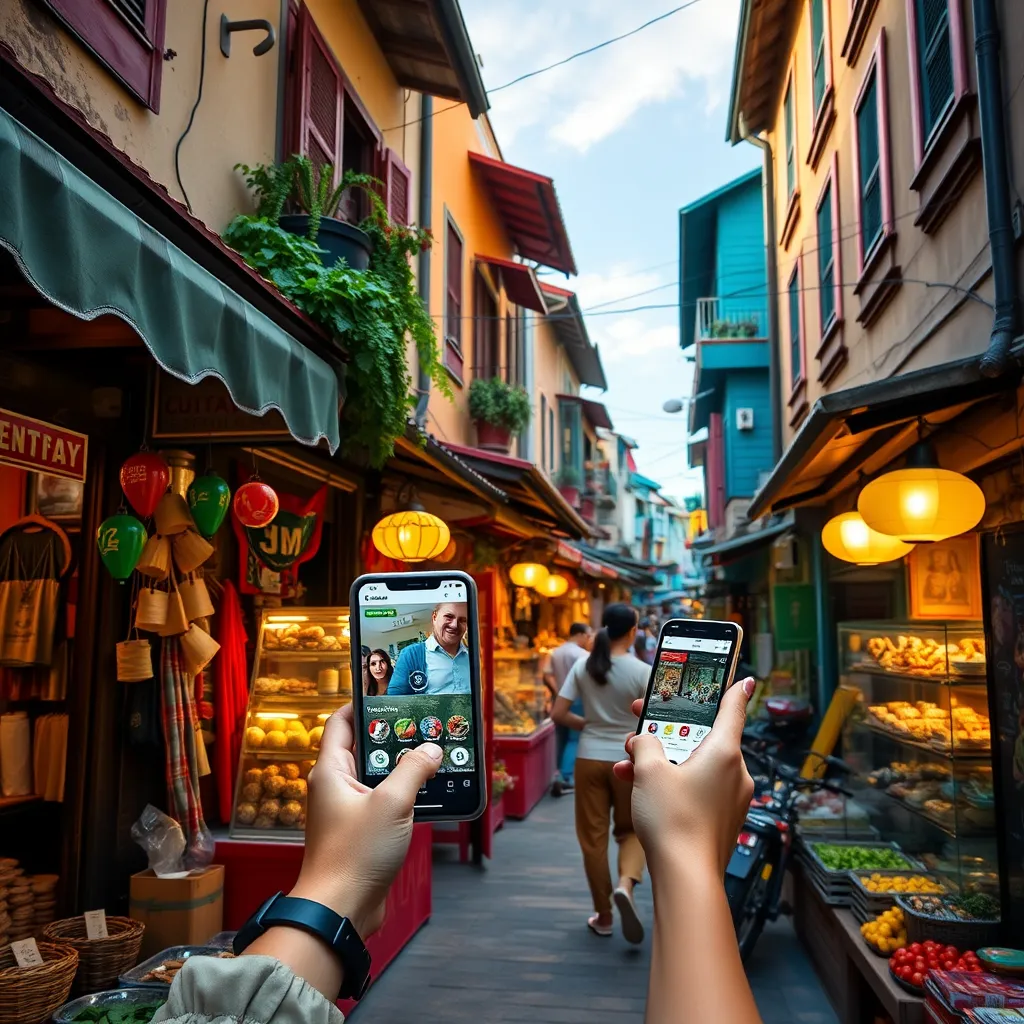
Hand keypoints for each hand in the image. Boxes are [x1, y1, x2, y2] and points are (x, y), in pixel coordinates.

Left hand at [289, 704, 441, 938]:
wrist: (340, 912)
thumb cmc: (354, 856)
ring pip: (375, 777)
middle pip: (363, 747)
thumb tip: (431, 749)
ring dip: (401, 768)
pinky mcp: (360, 833)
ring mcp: (347, 811)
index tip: (389, 694)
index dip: (363, 703)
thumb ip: (414, 770)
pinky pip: (382, 803)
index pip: (342, 721)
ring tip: (430, 755)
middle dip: (392, 737)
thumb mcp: (392, 803)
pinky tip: (426, 794)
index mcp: (331, 771)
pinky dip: (402, 795)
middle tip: (421, 724)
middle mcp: (335, 787)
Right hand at [614, 676, 755, 876]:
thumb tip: (646, 742)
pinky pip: (696, 790)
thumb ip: (647, 745)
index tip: (744, 679)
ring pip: (695, 766)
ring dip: (663, 762)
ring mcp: (730, 799)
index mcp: (725, 752)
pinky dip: (672, 785)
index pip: (733, 710)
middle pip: (703, 739)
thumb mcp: (649, 770)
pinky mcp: (721, 820)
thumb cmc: (673, 820)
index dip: (734, 691)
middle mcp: (734, 773)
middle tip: (643, 724)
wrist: (685, 878)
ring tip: (630, 765)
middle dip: (669, 733)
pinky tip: (640, 790)